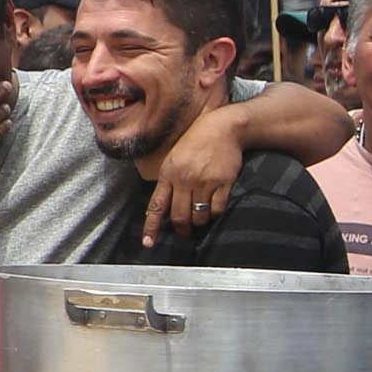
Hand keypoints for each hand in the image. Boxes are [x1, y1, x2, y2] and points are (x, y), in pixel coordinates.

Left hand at [144, 106, 245, 246]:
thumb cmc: (195, 142)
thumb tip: (163, 207)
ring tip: (200, 219)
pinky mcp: (223, 183)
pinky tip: (214, 209)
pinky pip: (217, 209)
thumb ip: (168, 181)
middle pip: (179, 217)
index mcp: (168, 174)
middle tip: (184, 233)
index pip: (156, 206)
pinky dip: (215, 214)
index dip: (151, 227)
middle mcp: (184, 180)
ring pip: (199, 216)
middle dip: (181, 230)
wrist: (223, 128)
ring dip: (199, 222)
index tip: (148, 243)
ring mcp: (204, 182)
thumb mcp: (173, 158)